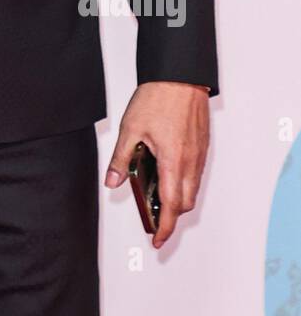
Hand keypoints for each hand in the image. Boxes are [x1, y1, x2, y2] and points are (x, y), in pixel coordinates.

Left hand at [105, 81, 210, 248]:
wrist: (180, 76)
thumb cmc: (158, 98)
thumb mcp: (131, 130)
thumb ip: (122, 159)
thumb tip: (114, 181)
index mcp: (173, 162)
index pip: (170, 206)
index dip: (164, 227)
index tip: (157, 239)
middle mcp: (190, 162)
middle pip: (185, 202)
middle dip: (170, 216)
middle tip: (153, 220)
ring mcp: (199, 154)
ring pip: (192, 189)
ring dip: (178, 200)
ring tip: (156, 198)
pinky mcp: (202, 145)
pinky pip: (196, 174)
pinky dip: (184, 183)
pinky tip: (167, 174)